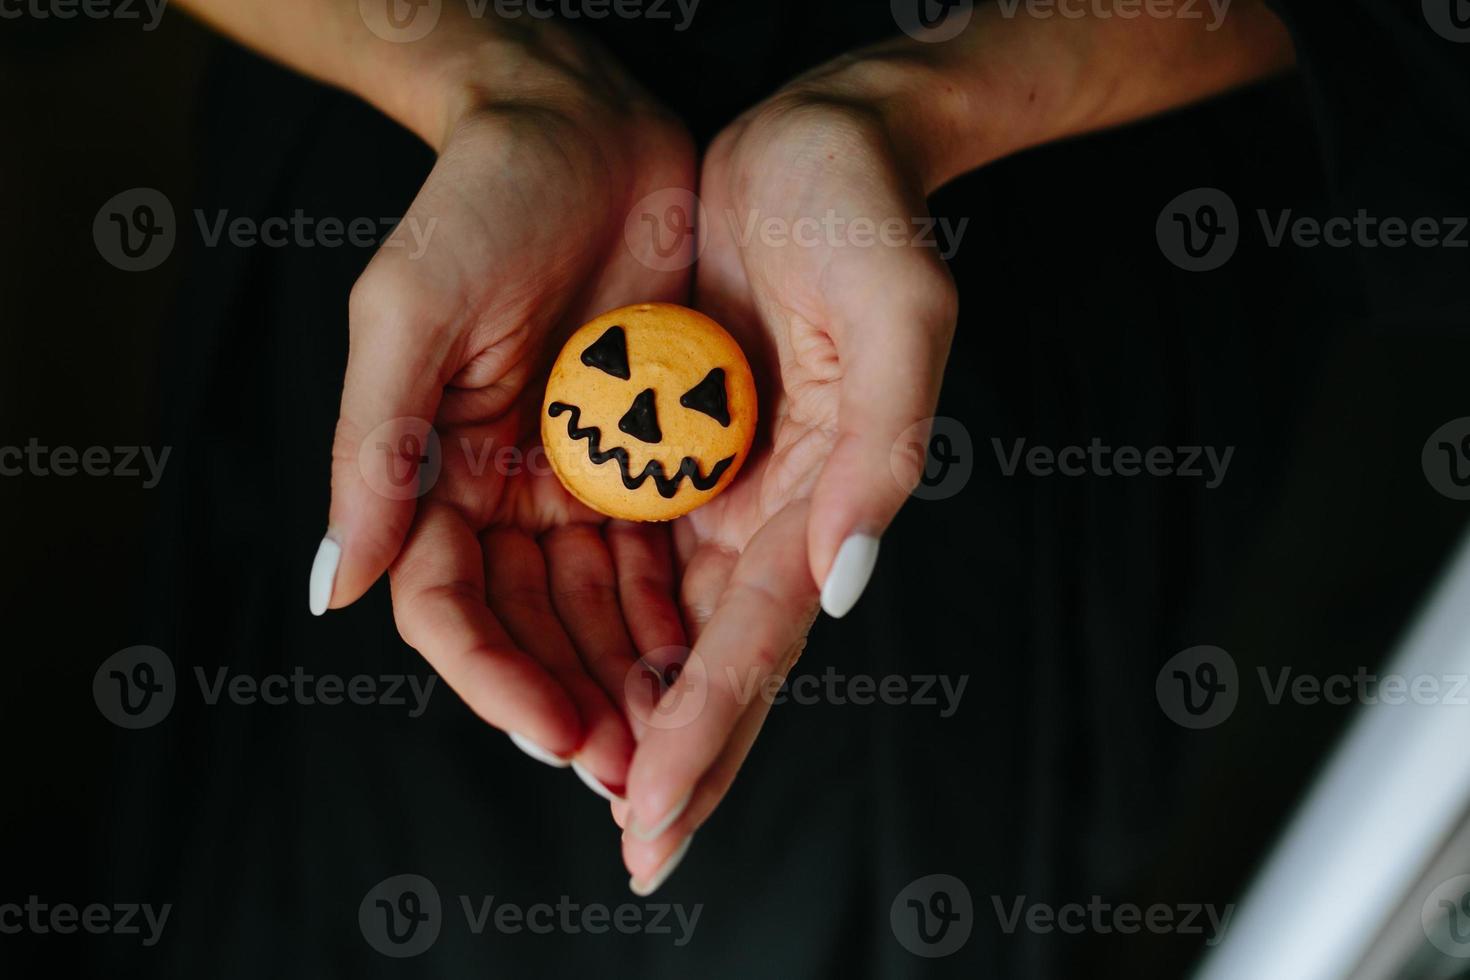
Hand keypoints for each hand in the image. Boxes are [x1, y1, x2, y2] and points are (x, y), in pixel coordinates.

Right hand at [312, 26, 697, 795]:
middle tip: (630, 777)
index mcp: (434, 470)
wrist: (584, 125)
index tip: (555, 733)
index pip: (450, 608)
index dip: (495, 678)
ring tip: (677, 748)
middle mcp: (503, 489)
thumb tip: (330, 590)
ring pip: (597, 610)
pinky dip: (680, 615)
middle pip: (529, 629)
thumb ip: (374, 449)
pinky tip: (711, 665)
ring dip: (630, 683)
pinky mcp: (649, 452)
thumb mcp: (411, 312)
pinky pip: (661, 556)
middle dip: (574, 704)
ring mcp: (579, 476)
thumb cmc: (482, 201)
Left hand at [613, 66, 958, 889]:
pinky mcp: (677, 446)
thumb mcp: (900, 314)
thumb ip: (887, 450)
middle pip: (718, 660)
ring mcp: (722, 485)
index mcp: (826, 498)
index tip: (656, 816)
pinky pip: (632, 549)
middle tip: (639, 856)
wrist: (823, 146)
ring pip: (668, 623)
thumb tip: (844, 583)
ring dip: (632, 707)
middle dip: (679, 758)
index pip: (756, 638)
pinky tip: (570, 670)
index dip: (710, 731)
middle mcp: (773, 511)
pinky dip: (601, 616)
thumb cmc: (868, 220)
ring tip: (589, 785)